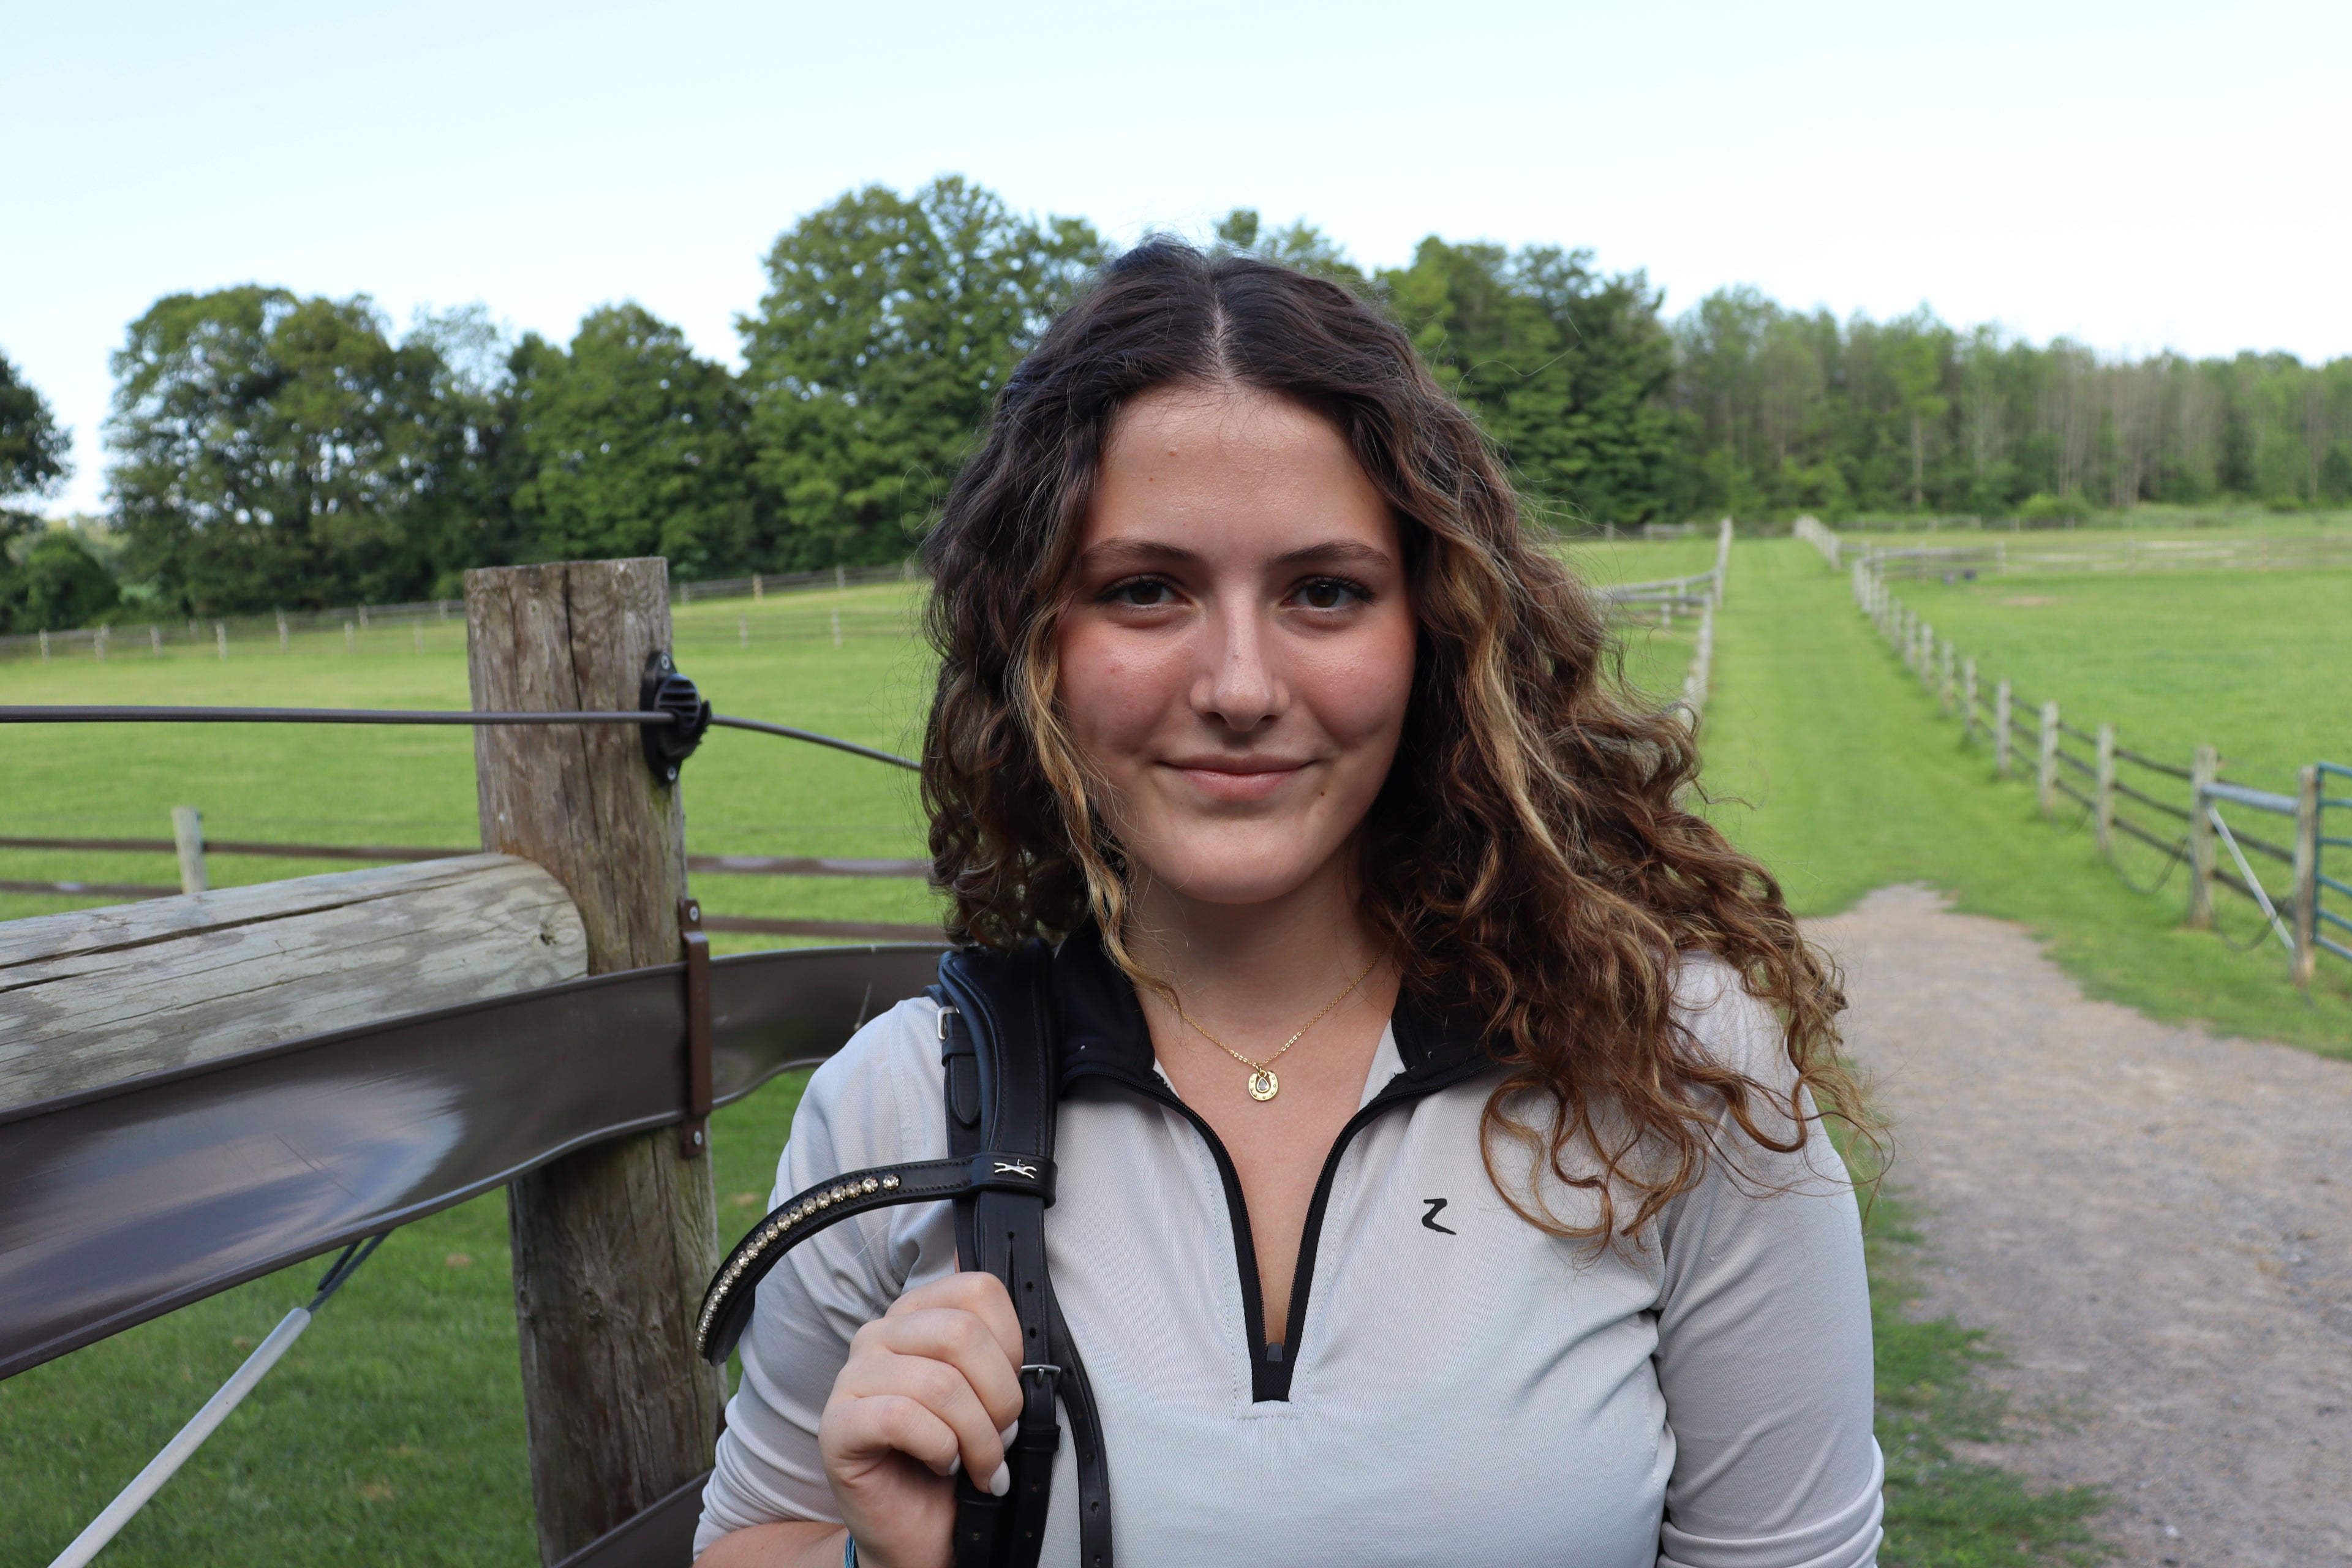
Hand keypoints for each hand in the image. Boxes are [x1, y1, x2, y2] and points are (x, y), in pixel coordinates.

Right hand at [818, 1272, 1025, 1567]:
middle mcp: (879, 1334)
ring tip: (979, 1464)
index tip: (1010, 1391)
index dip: (1011, 1346)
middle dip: (1000, 1397)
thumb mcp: (989, 1397)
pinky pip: (902, 1419)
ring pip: (938, 1382)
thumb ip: (998, 1356)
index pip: (978, 1290)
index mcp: (918, 1315)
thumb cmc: (956, 1459)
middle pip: (961, 1332)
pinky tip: (942, 1464)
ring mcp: (851, 1377)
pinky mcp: (836, 1425)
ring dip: (977, 1436)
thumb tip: (1025, 1343)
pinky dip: (939, 1448)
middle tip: (1002, 1438)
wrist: (920, 1531)